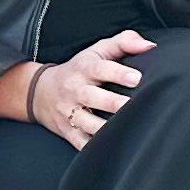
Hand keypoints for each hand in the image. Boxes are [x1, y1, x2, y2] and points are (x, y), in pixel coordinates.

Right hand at [25, 30, 153, 148]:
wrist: (40, 92)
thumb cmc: (80, 69)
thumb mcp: (98, 50)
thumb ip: (124, 42)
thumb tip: (150, 46)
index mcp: (85, 68)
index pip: (100, 69)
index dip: (118, 73)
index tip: (137, 78)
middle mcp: (76, 90)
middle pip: (92, 97)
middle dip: (112, 102)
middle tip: (132, 105)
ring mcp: (70, 113)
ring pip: (87, 123)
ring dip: (106, 128)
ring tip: (127, 129)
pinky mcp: (69, 132)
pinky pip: (82, 143)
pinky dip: (96, 147)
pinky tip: (115, 147)